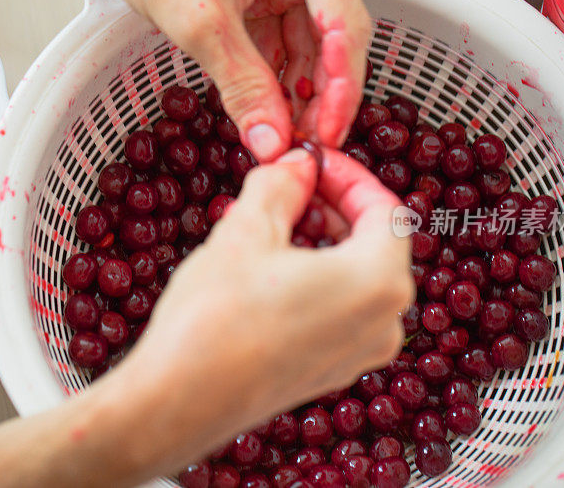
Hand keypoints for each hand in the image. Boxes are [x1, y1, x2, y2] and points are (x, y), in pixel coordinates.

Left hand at [88, 0, 371, 161]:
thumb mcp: (200, 20)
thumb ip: (242, 83)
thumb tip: (271, 141)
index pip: (345, 26)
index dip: (342, 88)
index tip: (327, 135)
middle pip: (332, 42)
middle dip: (320, 98)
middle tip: (306, 147)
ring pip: (305, 50)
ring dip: (296, 96)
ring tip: (282, 137)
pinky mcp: (255, 1)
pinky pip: (275, 48)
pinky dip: (270, 83)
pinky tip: (263, 114)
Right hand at [107, 147, 413, 475]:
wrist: (179, 401)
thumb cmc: (214, 317)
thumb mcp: (246, 231)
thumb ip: (281, 186)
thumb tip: (297, 165)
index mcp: (377, 282)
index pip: (384, 209)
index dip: (346, 175)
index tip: (311, 161)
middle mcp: (383, 323)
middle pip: (375, 243)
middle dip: (334, 207)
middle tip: (289, 186)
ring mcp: (359, 353)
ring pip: (357, 276)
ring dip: (322, 241)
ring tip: (271, 224)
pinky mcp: (332, 371)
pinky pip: (341, 308)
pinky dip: (317, 277)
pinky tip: (270, 268)